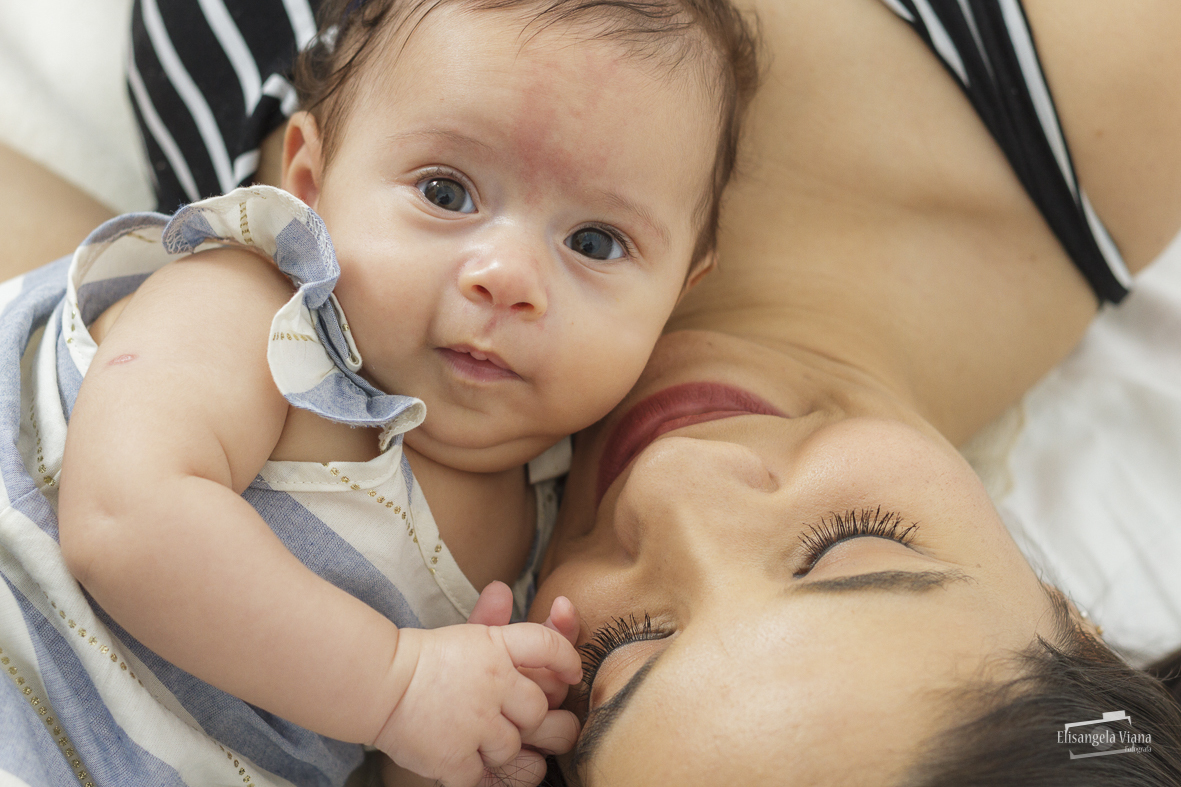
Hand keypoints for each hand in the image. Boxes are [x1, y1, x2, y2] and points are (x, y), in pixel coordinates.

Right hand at [375, 599, 581, 786]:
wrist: (378, 686)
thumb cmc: (426, 662)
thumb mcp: (463, 636)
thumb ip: (491, 619)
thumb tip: (503, 589)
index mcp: (495, 647)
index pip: (550, 645)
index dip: (568, 659)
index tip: (571, 673)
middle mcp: (492, 683)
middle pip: (541, 709)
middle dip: (531, 720)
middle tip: (515, 719)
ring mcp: (475, 724)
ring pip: (515, 749)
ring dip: (501, 749)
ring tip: (478, 736)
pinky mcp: (456, 759)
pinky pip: (489, 779)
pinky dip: (479, 774)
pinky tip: (466, 757)